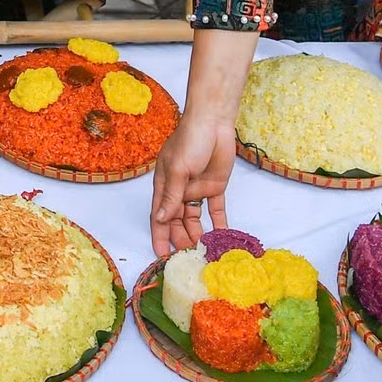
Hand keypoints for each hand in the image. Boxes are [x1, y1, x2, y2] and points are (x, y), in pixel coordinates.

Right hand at [150, 112, 234, 256]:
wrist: (214, 122)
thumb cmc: (190, 140)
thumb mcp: (178, 169)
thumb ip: (171, 196)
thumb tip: (160, 219)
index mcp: (164, 185)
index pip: (160, 216)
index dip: (160, 236)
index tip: (161, 256)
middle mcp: (179, 190)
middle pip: (178, 221)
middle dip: (181, 240)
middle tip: (189, 259)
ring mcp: (197, 189)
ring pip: (195, 219)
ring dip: (198, 234)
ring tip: (205, 252)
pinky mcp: (215, 187)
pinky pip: (216, 210)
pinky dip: (218, 223)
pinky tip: (222, 237)